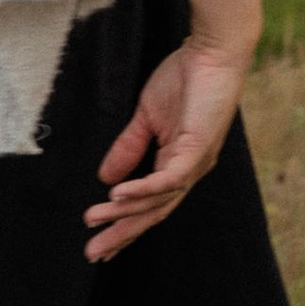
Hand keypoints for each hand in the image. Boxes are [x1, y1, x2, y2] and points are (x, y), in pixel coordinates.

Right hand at [85, 39, 251, 262]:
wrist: (212, 51)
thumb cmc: (185, 79)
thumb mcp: (147, 117)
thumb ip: (128, 148)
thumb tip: (105, 178)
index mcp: (178, 166)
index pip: (150, 206)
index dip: (125, 227)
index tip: (100, 244)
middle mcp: (189, 172)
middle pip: (152, 214)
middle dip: (121, 234)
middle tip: (93, 253)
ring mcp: (195, 163)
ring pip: (157, 200)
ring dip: (124, 213)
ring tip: (94, 219)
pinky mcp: (197, 149)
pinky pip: (168, 178)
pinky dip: (142, 189)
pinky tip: (118, 195)